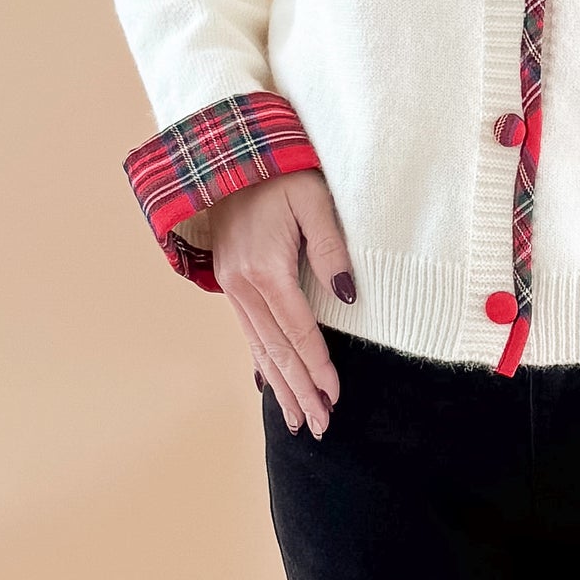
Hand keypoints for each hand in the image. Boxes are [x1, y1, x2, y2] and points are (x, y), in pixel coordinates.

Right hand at [206, 170, 354, 437]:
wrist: (231, 153)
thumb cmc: (281, 171)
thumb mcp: (314, 199)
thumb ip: (331, 247)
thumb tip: (349, 296)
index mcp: (265, 269)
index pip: (298, 330)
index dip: (318, 365)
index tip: (336, 395)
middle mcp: (243, 285)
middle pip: (276, 350)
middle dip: (300, 390)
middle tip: (321, 426)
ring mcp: (232, 285)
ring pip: (259, 347)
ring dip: (280, 385)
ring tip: (299, 420)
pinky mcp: (230, 281)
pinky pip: (248, 331)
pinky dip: (261, 361)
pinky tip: (269, 383)